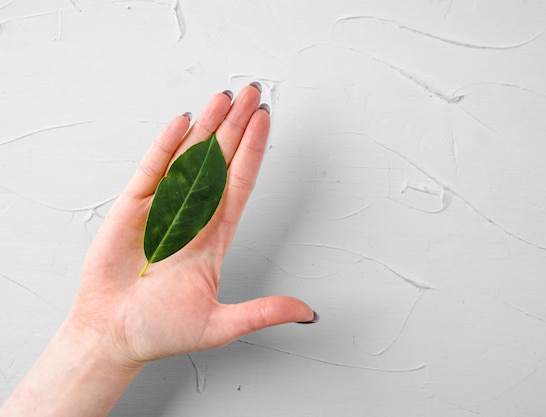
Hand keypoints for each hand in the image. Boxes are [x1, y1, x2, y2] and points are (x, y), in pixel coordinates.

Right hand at [72, 84, 315, 363]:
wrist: (113, 337)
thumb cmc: (161, 331)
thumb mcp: (221, 325)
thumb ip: (264, 312)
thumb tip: (308, 313)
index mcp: (215, 237)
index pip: (240, 184)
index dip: (253, 151)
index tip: (264, 120)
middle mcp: (193, 216)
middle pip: (220, 161)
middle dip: (236, 125)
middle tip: (251, 92)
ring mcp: (163, 209)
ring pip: (189, 158)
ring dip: (207, 127)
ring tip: (223, 97)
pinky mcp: (133, 208)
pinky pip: (152, 169)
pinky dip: (167, 145)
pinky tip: (184, 122)